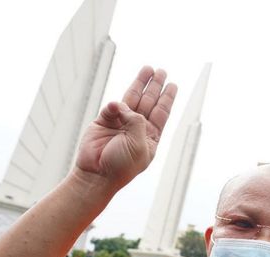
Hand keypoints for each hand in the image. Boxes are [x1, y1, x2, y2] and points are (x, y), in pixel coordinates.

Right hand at [75, 66, 176, 192]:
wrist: (96, 174)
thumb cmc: (121, 166)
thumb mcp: (139, 145)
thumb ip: (137, 122)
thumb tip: (124, 105)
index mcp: (150, 137)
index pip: (161, 113)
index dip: (167, 98)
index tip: (173, 84)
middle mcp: (136, 128)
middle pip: (149, 102)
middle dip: (155, 86)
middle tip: (161, 71)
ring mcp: (120, 123)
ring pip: (132, 99)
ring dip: (140, 84)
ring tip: (148, 69)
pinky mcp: (104, 121)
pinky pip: (112, 107)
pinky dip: (115, 106)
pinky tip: (116, 107)